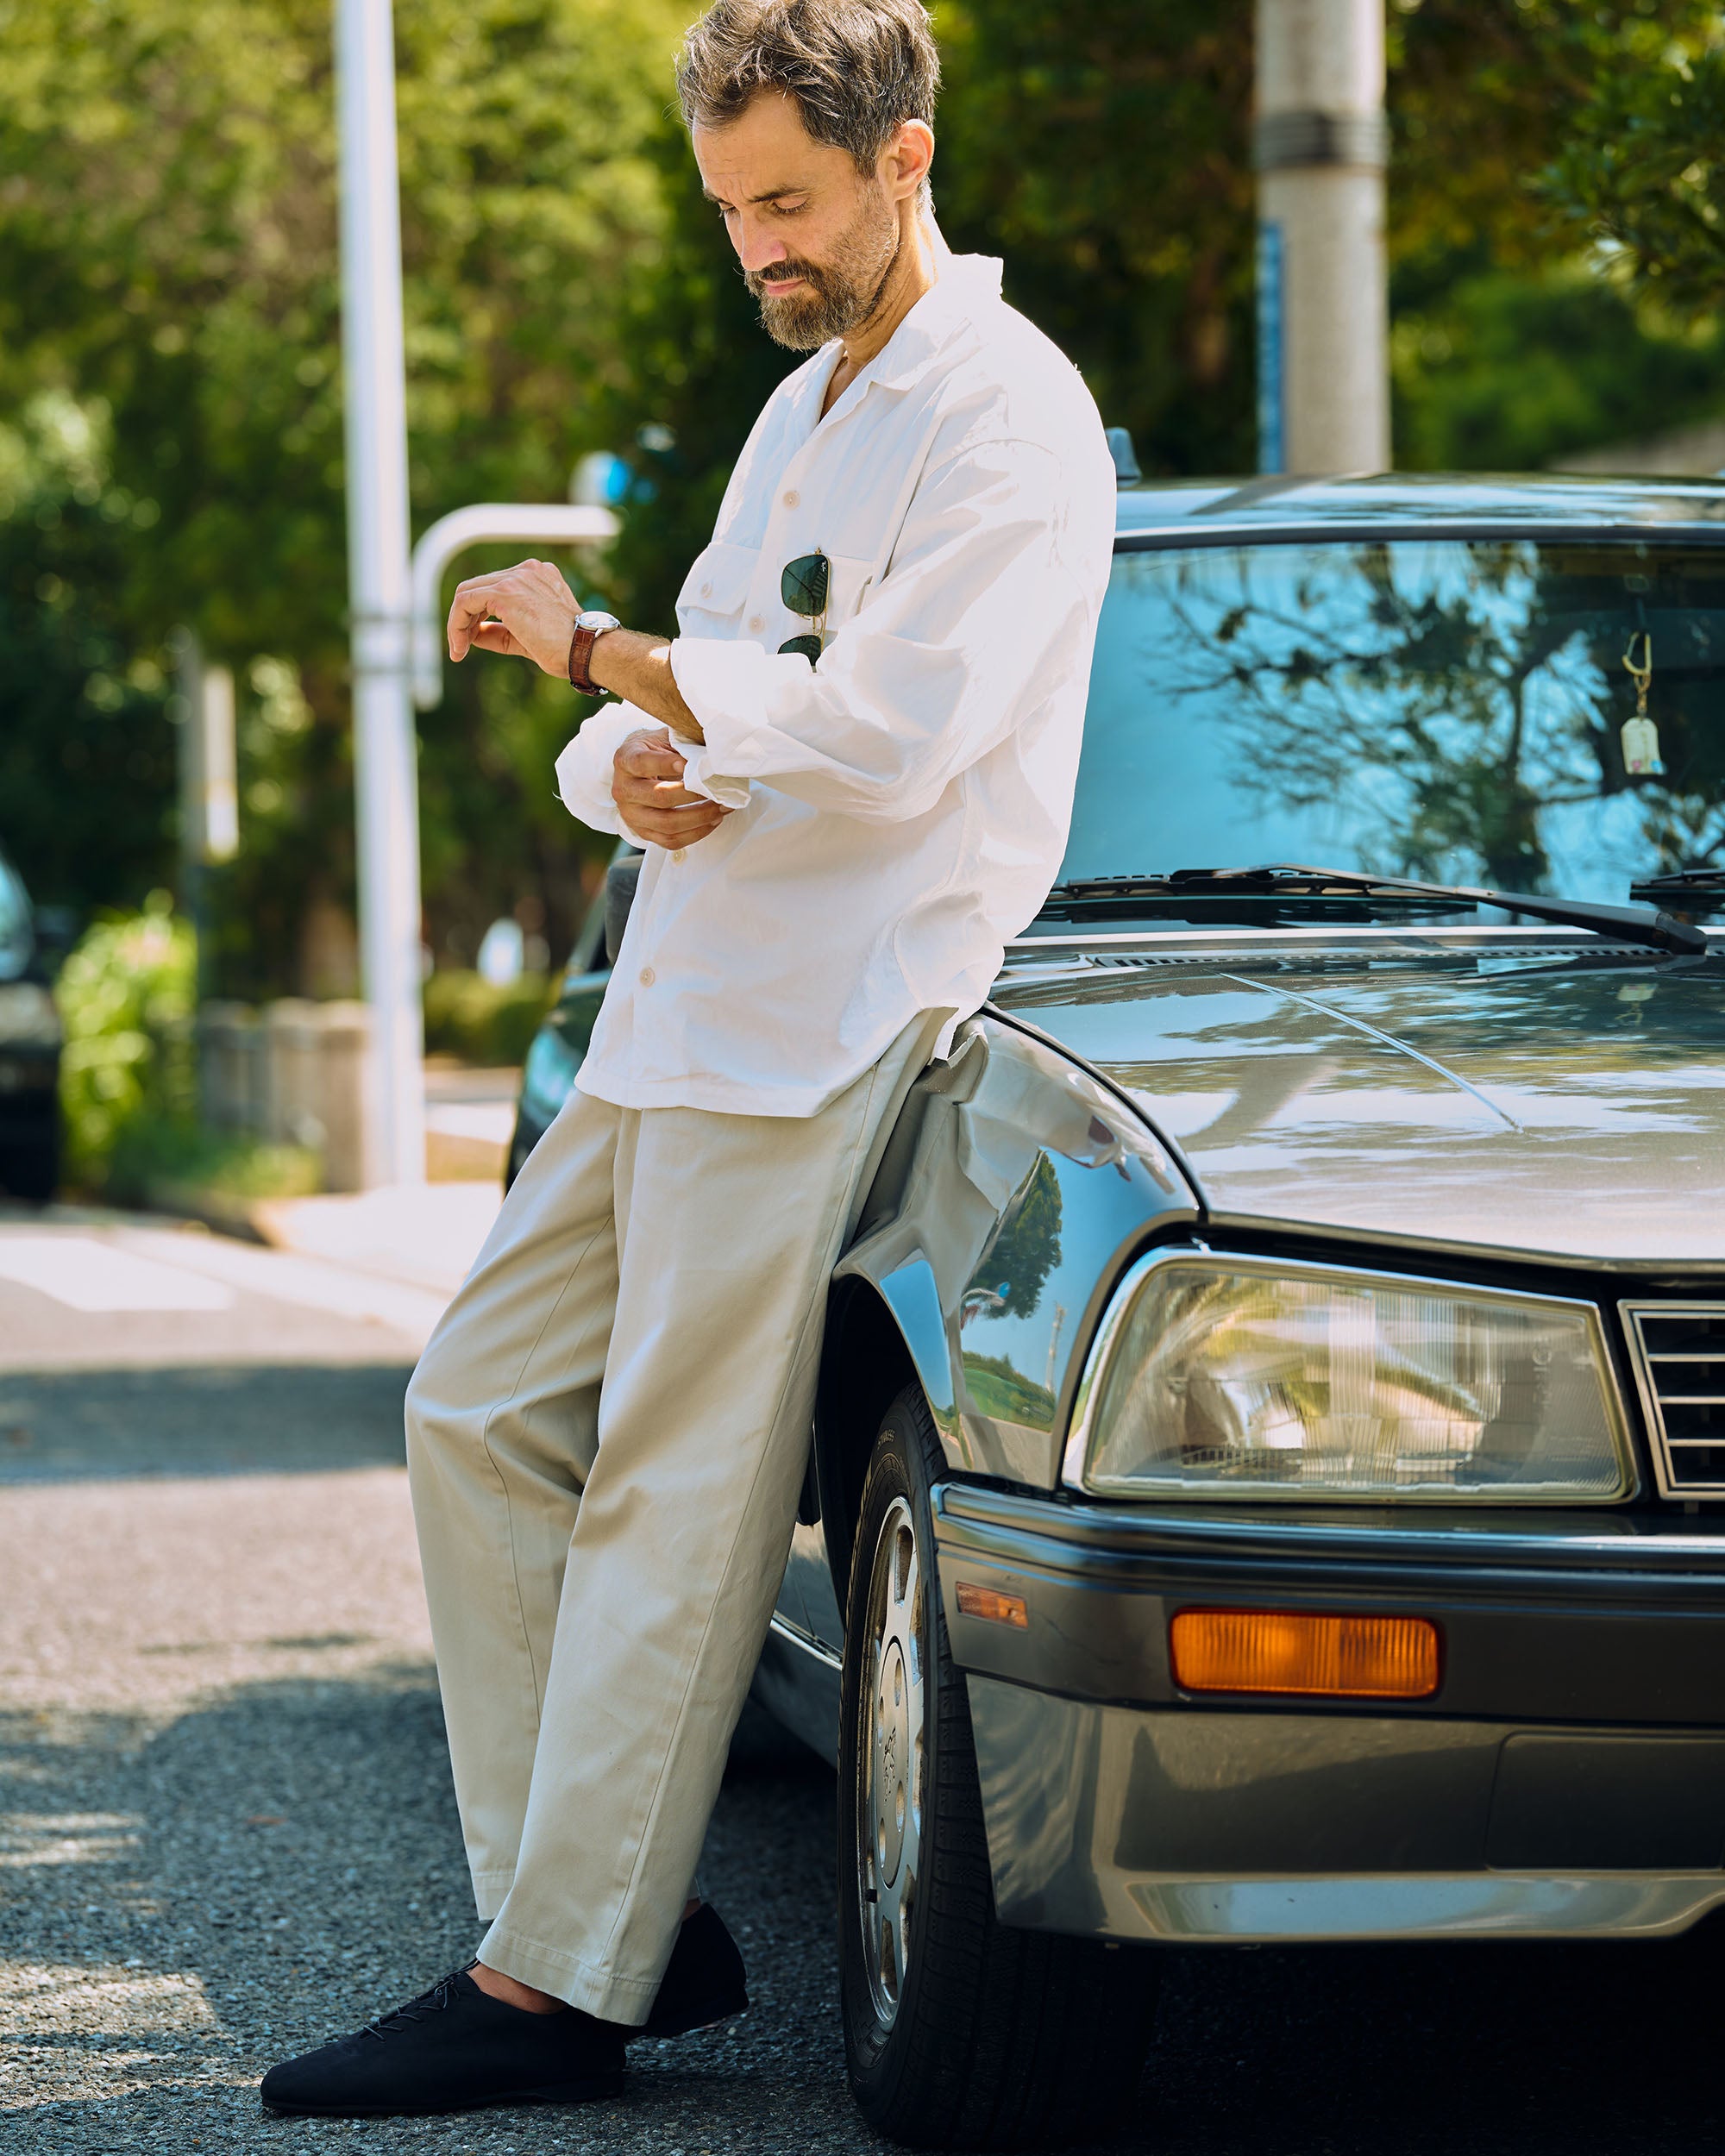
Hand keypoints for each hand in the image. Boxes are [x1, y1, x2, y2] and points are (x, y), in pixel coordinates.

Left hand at [447, 559, 578, 676]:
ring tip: (458, 650)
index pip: (495, 588)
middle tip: (460, 647)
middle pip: (478, 587)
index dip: (478, 614)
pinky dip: (456, 624)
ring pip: (467, 593)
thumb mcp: (526, 639)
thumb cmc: (567, 650)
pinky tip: (459, 646)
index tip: (472, 639)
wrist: (585, 651)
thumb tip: (472, 634)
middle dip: (465, 619)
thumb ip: (500, 632)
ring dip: (458, 623)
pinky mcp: (504, 592)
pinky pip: (465, 602)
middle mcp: (526, 571)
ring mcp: (515, 578)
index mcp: (537, 576)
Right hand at [611, 728, 730, 847]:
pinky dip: (697, 833)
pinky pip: (671, 840)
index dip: (665, 764)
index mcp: (625, 760)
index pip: (642, 763)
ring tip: (721, 807)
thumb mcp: (663, 738)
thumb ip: (682, 744)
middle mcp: (623, 789)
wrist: (637, 770)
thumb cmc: (656, 751)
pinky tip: (713, 821)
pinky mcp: (643, 832)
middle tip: (716, 789)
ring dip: (700, 817)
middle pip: (659, 796)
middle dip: (693, 794)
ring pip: (667, 824)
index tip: (687, 764)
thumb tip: (712, 755)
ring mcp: (631, 815)